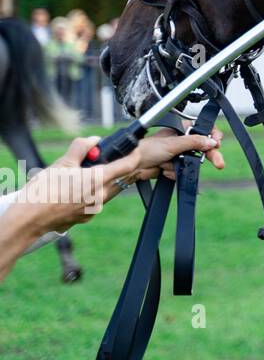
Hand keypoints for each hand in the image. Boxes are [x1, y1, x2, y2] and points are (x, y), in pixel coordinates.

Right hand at [12, 130, 222, 236]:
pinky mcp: (87, 217)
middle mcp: (102, 195)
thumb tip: (94, 140)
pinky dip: (96, 193)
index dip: (135, 155)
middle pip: (123, 178)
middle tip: (121, 158)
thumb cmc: (44, 191)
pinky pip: (99, 201)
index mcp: (99, 179)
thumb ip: (81, 148)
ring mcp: (96, 208)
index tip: (137, 148)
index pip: (128, 164)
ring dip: (111, 180)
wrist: (29, 220)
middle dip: (125, 167)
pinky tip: (82, 190)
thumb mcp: (62, 163)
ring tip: (98, 172)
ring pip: (112, 190)